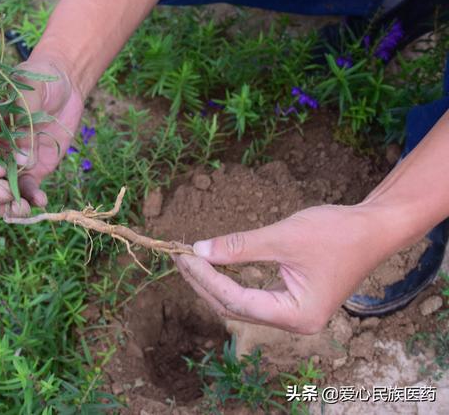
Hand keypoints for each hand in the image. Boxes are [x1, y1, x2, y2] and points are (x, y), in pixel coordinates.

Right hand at [0, 58, 83, 216]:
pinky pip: (24, 193)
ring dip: (5, 207)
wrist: (64, 86)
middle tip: (6, 193)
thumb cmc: (38, 81)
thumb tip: (23, 160)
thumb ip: (22, 121)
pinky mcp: (29, 174)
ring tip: (23, 209)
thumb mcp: (28, 91)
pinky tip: (41, 200)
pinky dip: (30, 200)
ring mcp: (6, 166)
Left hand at [174, 203, 406, 333]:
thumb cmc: (338, 233)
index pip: (237, 301)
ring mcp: (292, 314)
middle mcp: (293, 322)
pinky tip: (213, 265)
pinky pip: (252, 296)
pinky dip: (231, 280)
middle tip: (179, 256)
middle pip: (234, 307)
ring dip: (214, 282)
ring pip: (241, 304)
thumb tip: (199, 250)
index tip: (184, 255)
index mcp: (297, 316)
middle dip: (204, 282)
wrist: (373, 229)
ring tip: (189, 260)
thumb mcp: (284, 237)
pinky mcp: (291, 301)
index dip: (207, 278)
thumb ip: (240, 247)